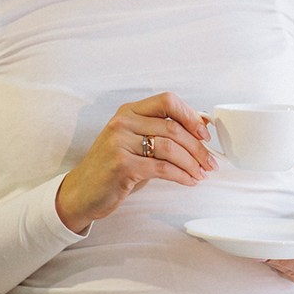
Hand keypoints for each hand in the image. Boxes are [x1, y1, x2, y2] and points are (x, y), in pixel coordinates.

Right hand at [55, 92, 217, 232]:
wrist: (82, 192)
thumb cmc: (114, 167)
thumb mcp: (136, 142)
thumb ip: (162, 132)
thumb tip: (202, 126)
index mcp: (129, 112)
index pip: (167, 101)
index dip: (191, 115)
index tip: (205, 133)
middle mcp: (123, 123)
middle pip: (173, 127)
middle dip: (198, 147)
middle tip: (210, 162)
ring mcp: (120, 143)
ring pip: (170, 148)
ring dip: (192, 163)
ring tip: (201, 173)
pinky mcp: (121, 165)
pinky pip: (162, 168)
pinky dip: (181, 175)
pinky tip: (189, 181)